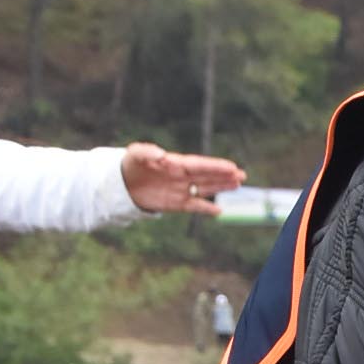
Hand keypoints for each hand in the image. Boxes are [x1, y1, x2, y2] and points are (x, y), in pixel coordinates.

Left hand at [120, 144, 245, 213]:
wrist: (122, 183)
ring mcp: (180, 190)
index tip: (231, 167)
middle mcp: (182, 176)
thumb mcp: (135, 154)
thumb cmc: (130, 164)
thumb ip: (147, 152)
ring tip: (237, 185)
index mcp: (176, 163)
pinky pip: (194, 207)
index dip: (215, 167)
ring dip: (220, 188)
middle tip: (242, 175)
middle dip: (224, 176)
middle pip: (207, 176)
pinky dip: (205, 209)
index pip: (199, 165)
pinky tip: (219, 211)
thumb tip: (162, 155)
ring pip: (205, 189)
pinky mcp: (175, 204)